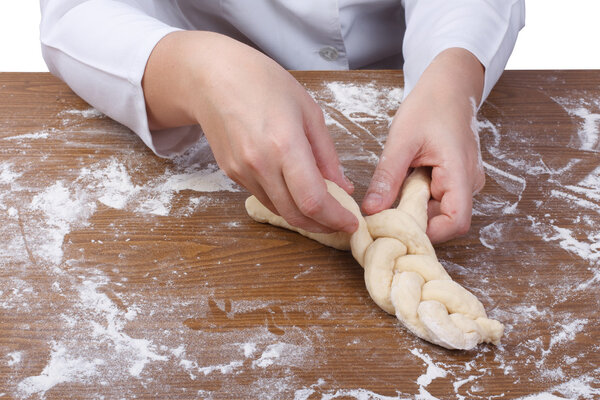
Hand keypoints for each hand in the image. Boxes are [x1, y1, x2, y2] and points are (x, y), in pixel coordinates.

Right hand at [143, 31, 356, 232]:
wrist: (212, 78)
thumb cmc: (263, 83)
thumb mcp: (308, 111)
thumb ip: (327, 154)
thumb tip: (343, 187)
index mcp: (285, 145)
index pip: (313, 200)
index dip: (336, 219)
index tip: (352, 223)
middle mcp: (260, 165)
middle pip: (296, 215)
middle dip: (323, 226)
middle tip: (340, 222)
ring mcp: (242, 172)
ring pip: (279, 211)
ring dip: (304, 217)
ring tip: (324, 208)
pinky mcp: (232, 174)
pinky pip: (264, 198)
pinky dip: (285, 203)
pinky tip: (296, 192)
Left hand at [361, 48, 485, 242]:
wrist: (449, 86)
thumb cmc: (430, 105)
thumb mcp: (402, 140)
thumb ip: (388, 177)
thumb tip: (371, 210)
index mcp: (460, 172)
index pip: (456, 222)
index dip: (429, 233)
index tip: (397, 228)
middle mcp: (469, 182)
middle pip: (445, 220)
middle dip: (415, 221)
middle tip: (384, 212)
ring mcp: (464, 181)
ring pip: (439, 210)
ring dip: (415, 208)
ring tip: (393, 192)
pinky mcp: (455, 179)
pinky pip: (438, 198)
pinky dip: (418, 198)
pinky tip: (403, 184)